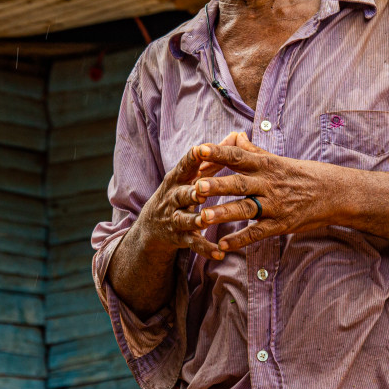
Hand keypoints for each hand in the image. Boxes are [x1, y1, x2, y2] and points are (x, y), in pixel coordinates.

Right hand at [130, 136, 243, 262]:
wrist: (152, 226)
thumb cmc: (179, 192)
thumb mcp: (189, 174)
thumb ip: (213, 157)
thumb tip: (236, 135)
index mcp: (178, 179)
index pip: (184, 166)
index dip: (191, 159)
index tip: (200, 149)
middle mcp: (173, 197)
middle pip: (182, 194)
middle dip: (191, 193)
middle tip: (200, 191)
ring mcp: (175, 218)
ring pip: (185, 219)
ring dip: (196, 220)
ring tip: (206, 221)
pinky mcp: (180, 237)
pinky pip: (194, 244)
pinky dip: (206, 249)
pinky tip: (219, 253)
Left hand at [191, 137, 344, 251]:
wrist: (336, 193)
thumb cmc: (304, 175)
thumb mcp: (279, 160)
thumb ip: (253, 151)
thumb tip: (235, 135)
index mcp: (266, 165)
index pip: (238, 156)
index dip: (218, 153)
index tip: (198, 150)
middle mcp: (269, 183)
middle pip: (239, 183)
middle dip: (217, 185)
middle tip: (197, 186)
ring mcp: (275, 205)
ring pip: (246, 209)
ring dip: (224, 213)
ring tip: (203, 218)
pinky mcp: (281, 224)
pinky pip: (258, 232)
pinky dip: (240, 239)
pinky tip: (223, 245)